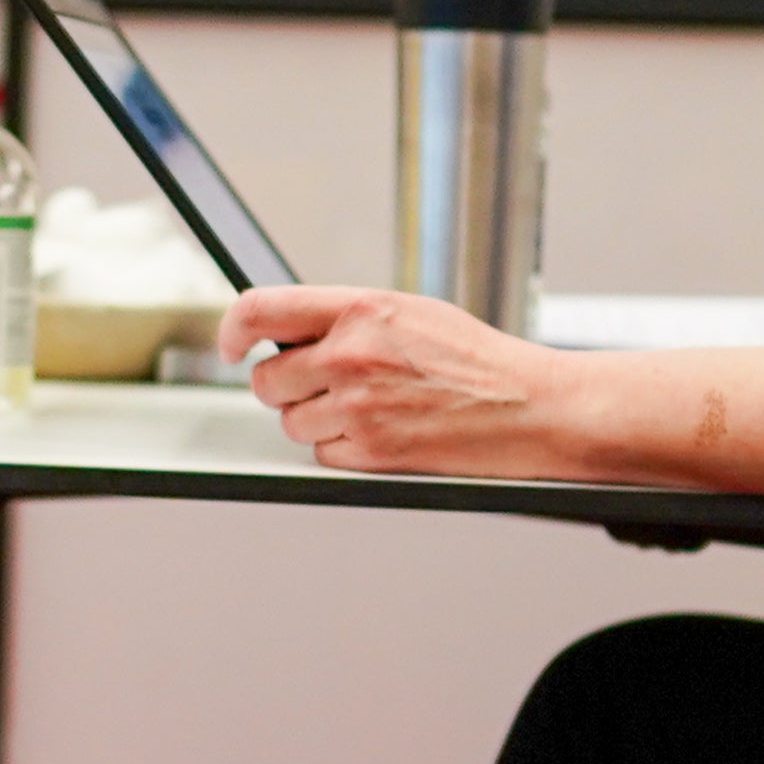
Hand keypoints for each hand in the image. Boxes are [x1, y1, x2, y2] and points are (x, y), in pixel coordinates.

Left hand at [220, 287, 601, 476]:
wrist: (531, 407)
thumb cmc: (477, 360)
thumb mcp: (409, 314)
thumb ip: (346, 319)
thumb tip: (289, 331)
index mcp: (360, 309)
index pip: (261, 310)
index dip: (233, 330)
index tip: (232, 345)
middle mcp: (350, 355)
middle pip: (267, 379)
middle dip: (288, 387)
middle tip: (329, 386)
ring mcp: (357, 406)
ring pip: (291, 422)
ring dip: (316, 420)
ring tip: (370, 408)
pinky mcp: (370, 451)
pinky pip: (321, 455)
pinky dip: (342, 449)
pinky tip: (383, 433)